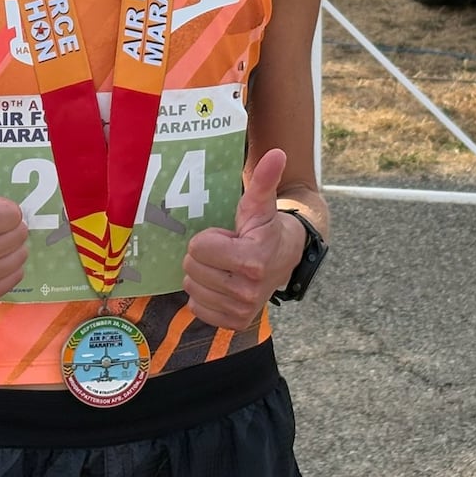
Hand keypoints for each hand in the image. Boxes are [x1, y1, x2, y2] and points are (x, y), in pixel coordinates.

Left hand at [181, 148, 300, 330]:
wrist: (284, 261)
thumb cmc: (265, 229)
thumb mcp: (260, 204)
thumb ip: (264, 180)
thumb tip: (277, 153)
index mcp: (250, 261)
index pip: (197, 247)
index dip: (210, 237)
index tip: (229, 236)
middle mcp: (245, 291)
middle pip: (191, 267)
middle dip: (203, 255)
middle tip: (225, 251)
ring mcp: (239, 311)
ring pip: (191, 286)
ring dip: (202, 274)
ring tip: (224, 266)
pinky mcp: (233, 323)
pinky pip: (196, 306)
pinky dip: (204, 294)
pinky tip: (221, 284)